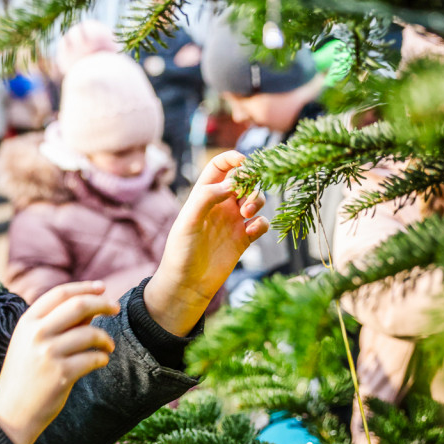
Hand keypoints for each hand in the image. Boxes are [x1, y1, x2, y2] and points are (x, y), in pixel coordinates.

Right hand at [0, 281, 118, 443]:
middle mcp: (37, 334)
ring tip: (109, 345)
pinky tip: (100, 361)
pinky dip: (101, 358)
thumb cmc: (24, 376)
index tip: (102, 288)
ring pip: (90, 333)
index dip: (84, 287)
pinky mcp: (61, 375)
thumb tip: (91, 306)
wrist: (11, 413)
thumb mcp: (31, 343)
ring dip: (105, 338)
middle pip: (78, 305)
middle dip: (102, 303)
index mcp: (28, 322)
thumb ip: (57, 323)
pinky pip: (93, 358)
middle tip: (115, 307)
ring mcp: (48, 354)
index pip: (60, 293)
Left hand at [144, 150, 268, 335]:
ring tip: (247, 213)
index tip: (245, 162)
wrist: (187, 284)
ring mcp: (234, 221)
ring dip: (258, 200)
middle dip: (251, 182)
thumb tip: (232, 183)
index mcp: (203, 195)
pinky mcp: (244, 238)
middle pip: (245, 180)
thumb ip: (206, 197)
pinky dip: (261, 223)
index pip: (220, 166)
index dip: (233, 159)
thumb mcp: (188, 221)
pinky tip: (250, 232)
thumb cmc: (181, 251)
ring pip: (256, 199)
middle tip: (244, 196)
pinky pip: (261, 223)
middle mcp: (220, 205)